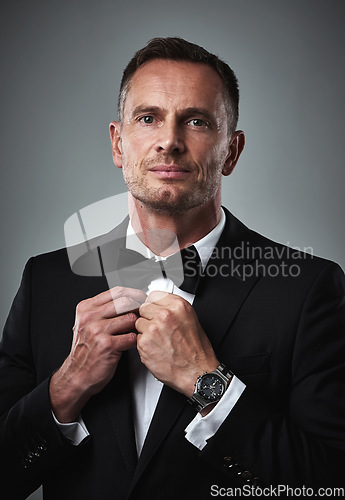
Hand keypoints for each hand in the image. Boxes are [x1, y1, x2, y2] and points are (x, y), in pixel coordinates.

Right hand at [50, 286, 145, 421]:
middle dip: (139, 308)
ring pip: (130, 319)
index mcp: (86, 308)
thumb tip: (128, 299)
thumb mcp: (87, 324)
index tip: (141, 297)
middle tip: (145, 313)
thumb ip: (103, 310)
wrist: (78, 374)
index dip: (133, 293)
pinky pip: (131, 337)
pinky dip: (135, 340)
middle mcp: (90, 318)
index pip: (115, 292)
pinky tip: (131, 343)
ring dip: (137, 326)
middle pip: (125, 302)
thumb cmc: (86, 350)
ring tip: (136, 331)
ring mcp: (97, 331)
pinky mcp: (107, 346)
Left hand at [135, 291, 218, 397]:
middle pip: (143, 308)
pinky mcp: (144, 343)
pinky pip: (137, 338)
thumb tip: (158, 304)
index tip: (156, 312)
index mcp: (178, 306)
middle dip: (148, 318)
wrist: (197, 372)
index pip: (153, 296)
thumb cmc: (196, 350)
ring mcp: (153, 328)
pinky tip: (157, 349)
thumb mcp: (190, 320)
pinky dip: (144, 345)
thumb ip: (172, 309)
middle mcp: (165, 315)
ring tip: (160, 341)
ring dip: (145, 331)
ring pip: (138, 323)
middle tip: (159, 330)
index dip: (154, 306)